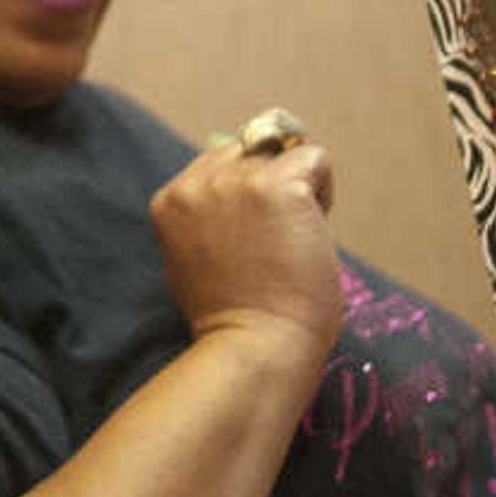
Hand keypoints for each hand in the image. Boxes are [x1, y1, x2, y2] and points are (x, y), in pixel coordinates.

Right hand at [151, 128, 342, 361]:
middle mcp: (199, 183)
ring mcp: (238, 183)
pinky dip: (324, 192)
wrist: (254, 344)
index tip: (253, 235)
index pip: (218, 160)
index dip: (245, 192)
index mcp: (170, 200)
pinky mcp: (280, 188)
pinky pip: (315, 161)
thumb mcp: (192, 259)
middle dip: (271, 185)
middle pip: (251, 152)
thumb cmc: (231, 315)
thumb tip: (237, 184)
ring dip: (300, 189)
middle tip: (276, 239)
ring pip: (285, 154)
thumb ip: (205, 217)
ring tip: (293, 239)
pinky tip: (311, 233)